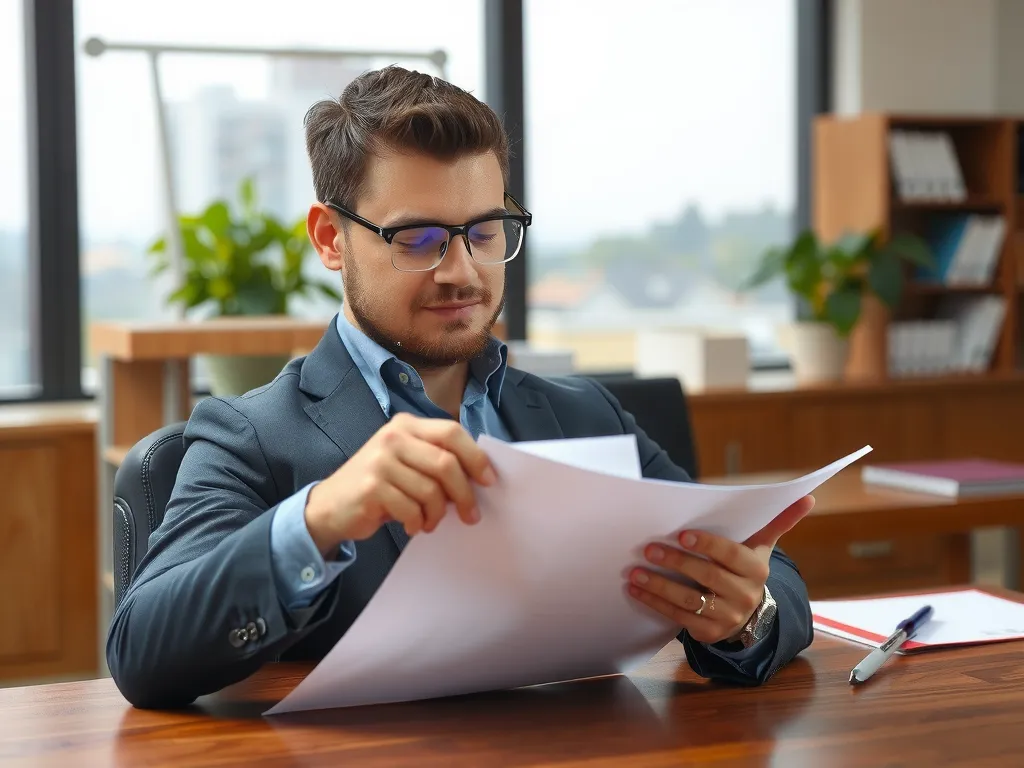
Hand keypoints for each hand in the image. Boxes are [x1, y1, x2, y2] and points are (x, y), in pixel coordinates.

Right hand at [304, 413, 496, 553]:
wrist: (331, 505)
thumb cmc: (379, 485)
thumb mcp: (406, 462)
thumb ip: (435, 460)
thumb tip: (478, 477)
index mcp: (406, 425)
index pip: (451, 432)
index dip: (475, 457)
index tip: (489, 480)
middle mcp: (393, 438)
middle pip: (445, 463)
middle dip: (464, 493)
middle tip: (470, 514)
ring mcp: (380, 461)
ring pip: (431, 491)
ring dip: (437, 514)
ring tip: (430, 522)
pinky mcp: (372, 487)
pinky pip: (411, 509)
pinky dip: (418, 522)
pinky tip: (412, 525)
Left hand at [627, 495, 814, 644]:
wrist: (747, 614)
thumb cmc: (745, 568)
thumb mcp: (761, 547)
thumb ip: (779, 521)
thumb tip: (808, 497)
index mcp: (757, 569)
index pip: (731, 555)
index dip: (707, 545)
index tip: (682, 534)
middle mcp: (745, 595)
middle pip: (707, 577)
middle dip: (676, 561)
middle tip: (648, 548)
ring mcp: (727, 617)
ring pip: (689, 600)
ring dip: (658, 585)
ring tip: (634, 572)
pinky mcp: (709, 632)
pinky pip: (678, 617)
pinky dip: (654, 603)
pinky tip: (636, 591)